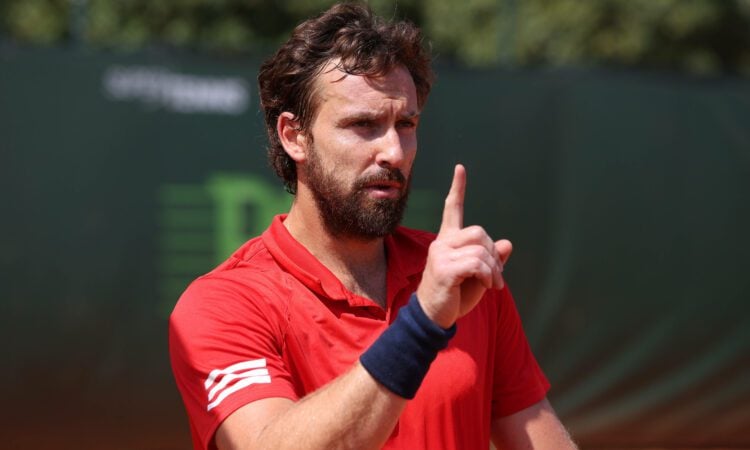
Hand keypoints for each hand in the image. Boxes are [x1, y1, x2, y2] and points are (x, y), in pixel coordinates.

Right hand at [416, 164, 511, 327]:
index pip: (452, 209)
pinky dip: (489, 275)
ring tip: (493, 284)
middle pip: (479, 232)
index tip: (460, 168)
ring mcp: (441, 254)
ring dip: (494, 269)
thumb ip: (491, 260)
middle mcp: (442, 243)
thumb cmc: (454, 296)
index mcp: (448, 241)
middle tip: (496, 276)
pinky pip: (477, 263)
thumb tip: (506, 244)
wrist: (434, 317)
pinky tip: (488, 286)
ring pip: (481, 249)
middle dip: (493, 254)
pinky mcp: (444, 269)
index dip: (457, 188)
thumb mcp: (478, 277)